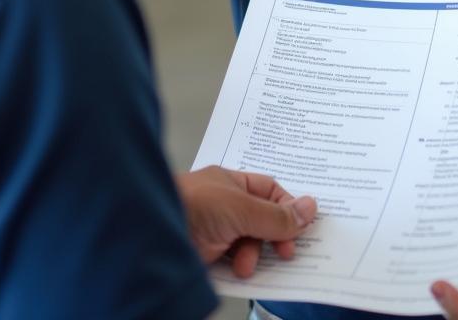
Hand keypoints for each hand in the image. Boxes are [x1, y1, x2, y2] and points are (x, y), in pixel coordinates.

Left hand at [177, 165, 316, 277]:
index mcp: (231, 183)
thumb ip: (276, 215)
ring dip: (253, 257)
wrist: (148, 236)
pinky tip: (238, 274)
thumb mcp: (241, 209)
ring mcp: (213, 231)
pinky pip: (233, 263)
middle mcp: (223, 205)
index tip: (301, 228)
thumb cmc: (190, 207)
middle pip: (262, 221)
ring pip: (249, 245)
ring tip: (245, 266)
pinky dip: (240, 270)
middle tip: (285, 253)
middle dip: (273, 238)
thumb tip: (310, 207)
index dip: (287, 209)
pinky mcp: (205, 256)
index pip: (269, 191)